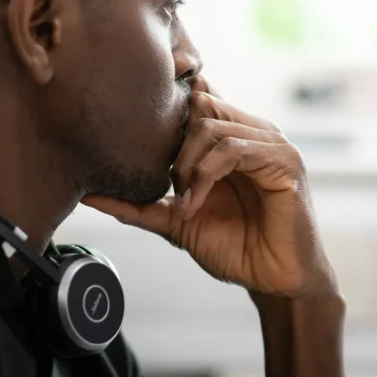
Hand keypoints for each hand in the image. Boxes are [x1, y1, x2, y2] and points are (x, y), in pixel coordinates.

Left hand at [81, 77, 336, 298]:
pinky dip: (206, 175)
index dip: (173, 102)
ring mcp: (272, 142)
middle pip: (200, 105)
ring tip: (184, 202)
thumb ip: (140, 204)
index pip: (200, 95)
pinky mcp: (285, 161)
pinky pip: (234, 150)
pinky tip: (196, 203)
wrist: (273, 281)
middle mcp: (253, 131)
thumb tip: (90, 195)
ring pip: (213, 126)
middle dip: (175, 144)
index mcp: (232, 136)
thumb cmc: (236, 248)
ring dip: (187, 165)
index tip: (141, 125)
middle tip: (171, 186)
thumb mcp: (178, 220)